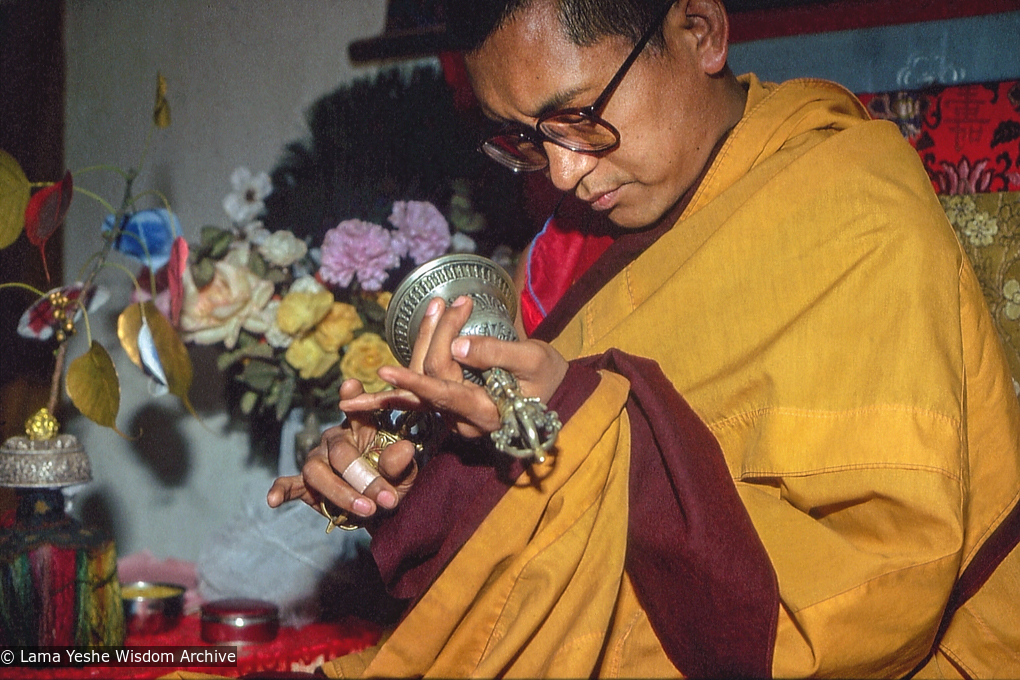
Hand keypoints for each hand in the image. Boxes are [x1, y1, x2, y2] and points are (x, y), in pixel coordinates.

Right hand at [266, 379, 417, 521]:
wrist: (378, 511)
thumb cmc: (393, 483)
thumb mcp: (405, 474)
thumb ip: (400, 463)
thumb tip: (405, 448)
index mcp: (362, 428)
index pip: (357, 409)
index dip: (352, 397)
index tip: (351, 386)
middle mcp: (336, 439)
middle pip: (341, 452)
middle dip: (364, 477)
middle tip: (388, 499)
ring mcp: (318, 460)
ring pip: (317, 470)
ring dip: (341, 492)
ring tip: (366, 509)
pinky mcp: (305, 484)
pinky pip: (289, 484)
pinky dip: (281, 491)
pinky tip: (272, 500)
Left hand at [340, 296, 567, 438]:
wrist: (555, 390)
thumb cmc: (548, 376)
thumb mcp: (533, 360)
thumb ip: (496, 353)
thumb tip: (456, 345)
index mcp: (486, 414)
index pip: (444, 394)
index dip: (414, 382)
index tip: (385, 371)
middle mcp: (464, 420)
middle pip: (432, 376)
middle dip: (433, 336)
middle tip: (443, 303)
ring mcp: (454, 413)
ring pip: (424, 377)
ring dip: (424, 340)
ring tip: (434, 306)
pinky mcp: (449, 402)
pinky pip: (423, 383)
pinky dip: (413, 362)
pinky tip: (389, 368)